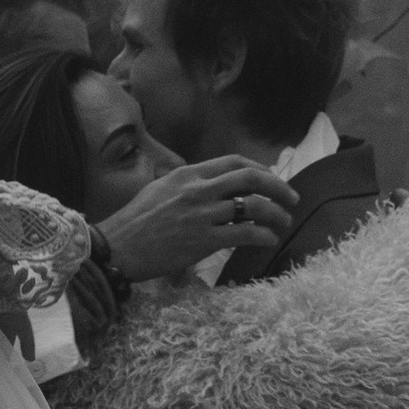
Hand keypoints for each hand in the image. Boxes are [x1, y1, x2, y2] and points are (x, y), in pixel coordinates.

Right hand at [97, 157, 294, 283]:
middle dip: (278, 186)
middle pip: (250, 178)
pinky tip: (269, 240)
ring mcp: (202, 214)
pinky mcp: (203, 240)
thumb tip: (210, 187)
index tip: (272, 178)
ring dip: (276, 214)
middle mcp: (197, 189)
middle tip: (292, 198)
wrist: (117, 247)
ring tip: (283, 222)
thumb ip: (187, 185)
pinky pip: (244, 234)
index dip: (259, 168)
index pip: (233, 162)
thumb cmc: (134, 222)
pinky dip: (263, 236)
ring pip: (253, 206)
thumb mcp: (159, 189)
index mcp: (187, 174)